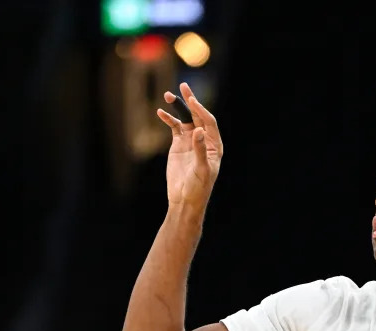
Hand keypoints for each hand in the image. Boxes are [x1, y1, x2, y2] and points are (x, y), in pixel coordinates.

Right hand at [156, 82, 222, 207]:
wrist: (185, 198)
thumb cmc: (198, 187)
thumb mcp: (201, 169)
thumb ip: (200, 150)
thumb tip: (199, 130)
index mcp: (215, 146)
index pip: (209, 123)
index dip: (201, 111)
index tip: (192, 101)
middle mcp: (204, 141)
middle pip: (198, 117)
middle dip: (191, 102)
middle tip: (184, 86)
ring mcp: (190, 141)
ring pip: (184, 120)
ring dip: (177, 108)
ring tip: (168, 95)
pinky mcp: (179, 145)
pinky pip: (174, 128)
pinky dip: (168, 119)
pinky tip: (160, 112)